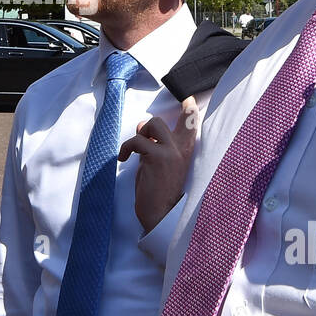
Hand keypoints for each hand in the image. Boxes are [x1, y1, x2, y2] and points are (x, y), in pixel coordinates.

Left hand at [118, 96, 199, 232]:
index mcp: (186, 152)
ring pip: (152, 124)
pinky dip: (126, 148)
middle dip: (149, 126)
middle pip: (165, 120)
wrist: (161, 216)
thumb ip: (154, 145)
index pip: (192, 124)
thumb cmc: (159, 192)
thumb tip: (142, 125)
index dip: (190, 110)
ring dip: (138, 135)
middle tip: (141, 138)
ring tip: (131, 152)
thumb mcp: (158, 164)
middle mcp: (181, 148)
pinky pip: (138, 140)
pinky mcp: (157, 157)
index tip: (188, 100)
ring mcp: (171, 151)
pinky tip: (123, 158)